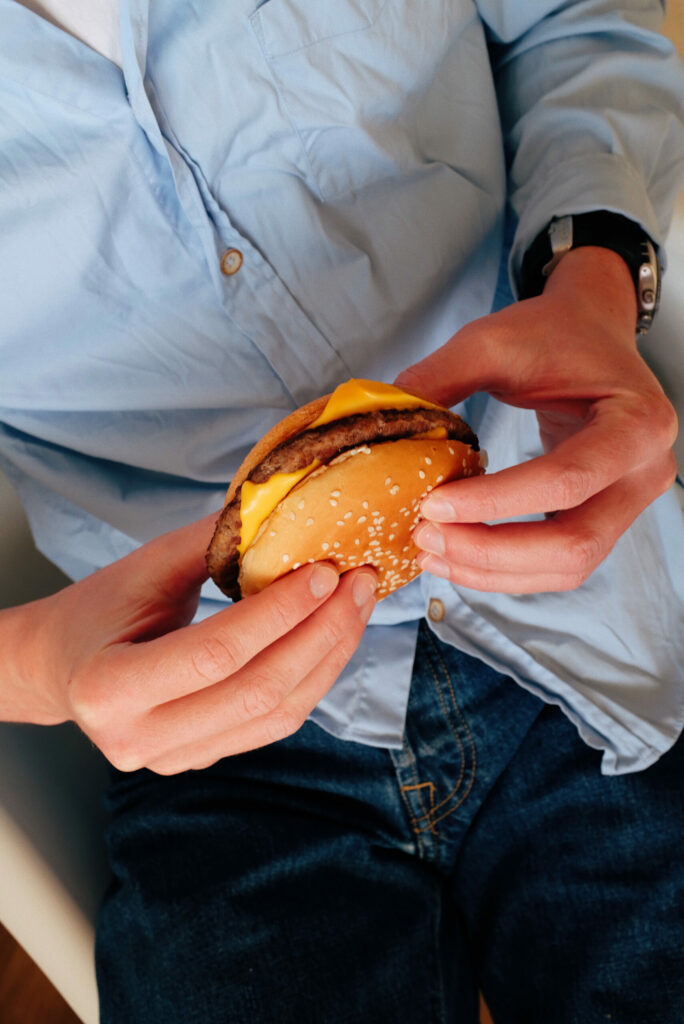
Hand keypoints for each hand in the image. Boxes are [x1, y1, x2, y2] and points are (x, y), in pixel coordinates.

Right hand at [2, 514, 376, 772]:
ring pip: (276, 715)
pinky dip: (312, 679)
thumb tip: (285, 511)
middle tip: (358, 584)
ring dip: (329, 657)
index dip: (279, 613)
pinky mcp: (202, 759)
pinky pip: (273, 725)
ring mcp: (174, 759)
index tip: (324, 571)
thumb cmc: (98, 609)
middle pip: (257, 691)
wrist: (63, 666)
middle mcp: (139, 739)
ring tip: (357, 607)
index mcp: (108, 688)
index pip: (215, 653)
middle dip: (321, 633)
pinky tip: (333, 638)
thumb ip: (210, 545)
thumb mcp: (143, 568)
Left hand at [396, 247, 677, 592]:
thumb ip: (439, 378)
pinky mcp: (604, 519)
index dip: (496, 502)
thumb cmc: (552, 335)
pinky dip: (506, 570)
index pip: (567, 480)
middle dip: (492, 552)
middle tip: (426, 537)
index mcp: (636, 423)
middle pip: (574, 543)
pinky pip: (558, 564)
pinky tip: (457, 555)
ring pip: (567, 567)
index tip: (433, 505)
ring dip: (494, 571)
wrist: (590, 332)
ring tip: (432, 551)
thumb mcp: (493, 341)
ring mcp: (630, 503)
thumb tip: (386, 426)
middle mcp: (645, 472)